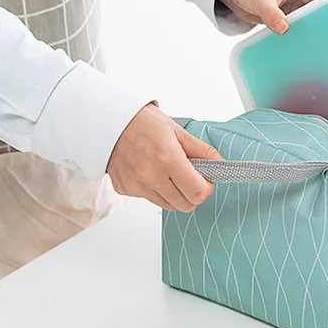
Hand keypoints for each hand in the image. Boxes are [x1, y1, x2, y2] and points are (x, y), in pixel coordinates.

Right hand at [106, 104, 222, 212]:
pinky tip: (151, 172)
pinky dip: (157, 190)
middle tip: (190, 176)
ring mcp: (136, 185)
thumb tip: (220, 165)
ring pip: (169, 206)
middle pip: (186, 205)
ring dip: (175, 194)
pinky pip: (150, 199)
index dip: (207, 188)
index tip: (206, 179)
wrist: (107, 121)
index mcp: (167, 158)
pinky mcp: (125, 189)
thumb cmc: (143, 122)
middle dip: (193, 193)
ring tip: (169, 172)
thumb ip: (201, 151)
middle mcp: (150, 175)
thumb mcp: (178, 131)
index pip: (198, 193)